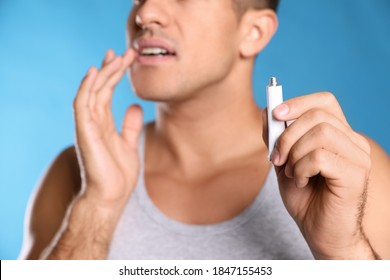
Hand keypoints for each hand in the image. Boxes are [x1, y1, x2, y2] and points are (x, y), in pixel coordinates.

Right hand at [73, 49, 142, 210]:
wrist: (111, 196)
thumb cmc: (118, 174)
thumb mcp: (129, 144)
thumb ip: (129, 125)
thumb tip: (134, 106)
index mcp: (104, 123)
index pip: (107, 91)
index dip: (115, 74)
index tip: (126, 58)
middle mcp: (94, 121)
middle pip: (100, 87)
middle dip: (112, 68)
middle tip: (126, 51)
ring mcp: (87, 125)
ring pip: (92, 91)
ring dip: (103, 73)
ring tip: (116, 56)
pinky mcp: (84, 131)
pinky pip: (82, 104)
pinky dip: (86, 87)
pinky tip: (94, 72)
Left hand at [262, 92, 374, 258]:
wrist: (319, 231)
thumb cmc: (305, 197)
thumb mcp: (284, 162)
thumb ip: (277, 138)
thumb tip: (267, 111)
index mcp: (338, 135)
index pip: (325, 101)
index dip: (298, 102)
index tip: (276, 114)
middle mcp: (353, 142)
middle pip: (318, 115)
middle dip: (287, 136)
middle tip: (277, 159)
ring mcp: (358, 158)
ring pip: (320, 134)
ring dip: (295, 154)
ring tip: (293, 173)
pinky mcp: (356, 176)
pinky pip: (320, 157)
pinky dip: (301, 169)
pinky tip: (302, 181)